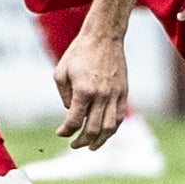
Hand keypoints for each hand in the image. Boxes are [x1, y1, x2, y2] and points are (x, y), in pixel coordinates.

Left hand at [53, 26, 127, 149]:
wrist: (104, 37)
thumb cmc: (79, 52)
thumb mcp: (61, 72)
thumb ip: (64, 96)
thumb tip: (71, 112)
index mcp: (83, 91)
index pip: (75, 121)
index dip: (66, 131)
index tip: (60, 134)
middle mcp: (101, 96)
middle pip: (93, 130)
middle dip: (82, 141)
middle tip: (74, 145)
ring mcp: (114, 95)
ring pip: (110, 128)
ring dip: (100, 141)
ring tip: (91, 146)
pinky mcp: (123, 92)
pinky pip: (119, 117)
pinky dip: (112, 129)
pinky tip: (105, 133)